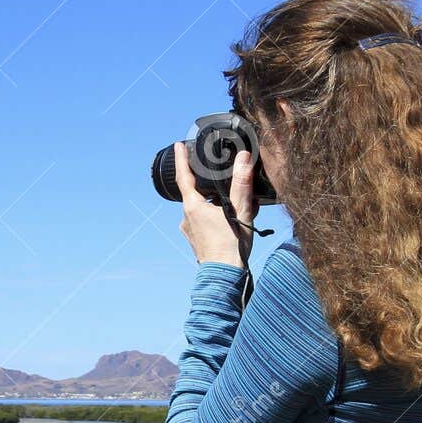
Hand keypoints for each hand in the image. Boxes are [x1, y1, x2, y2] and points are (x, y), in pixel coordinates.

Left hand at [176, 143, 258, 266]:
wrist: (224, 277)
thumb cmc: (231, 246)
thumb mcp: (240, 211)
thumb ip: (241, 184)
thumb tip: (243, 159)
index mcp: (194, 206)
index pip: (184, 176)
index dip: (182, 159)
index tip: (178, 145)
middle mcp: (187, 217)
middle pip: (196, 193)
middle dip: (211, 187)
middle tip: (228, 185)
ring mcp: (190, 230)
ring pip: (202, 209)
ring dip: (217, 206)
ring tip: (236, 209)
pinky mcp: (196, 241)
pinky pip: (204, 223)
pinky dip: (215, 219)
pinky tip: (230, 224)